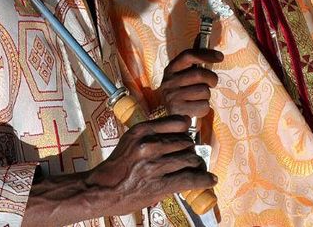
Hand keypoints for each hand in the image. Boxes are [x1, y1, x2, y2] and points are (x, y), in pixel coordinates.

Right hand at [23, 115, 215, 226]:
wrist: (102, 189)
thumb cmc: (116, 166)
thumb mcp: (129, 141)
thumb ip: (150, 134)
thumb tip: (178, 133)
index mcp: (142, 130)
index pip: (178, 123)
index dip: (186, 130)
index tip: (187, 135)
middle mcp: (149, 145)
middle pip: (186, 142)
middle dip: (190, 149)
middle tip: (190, 156)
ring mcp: (155, 165)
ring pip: (190, 159)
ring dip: (196, 164)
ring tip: (197, 168)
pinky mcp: (160, 184)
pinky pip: (190, 178)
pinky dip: (204, 179)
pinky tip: (210, 179)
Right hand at [158, 48, 221, 118]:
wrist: (169, 115)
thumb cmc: (181, 90)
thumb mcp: (183, 73)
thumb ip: (193, 57)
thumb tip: (201, 35)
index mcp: (171, 69)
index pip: (188, 56)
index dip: (205, 54)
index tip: (220, 57)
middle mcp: (169, 81)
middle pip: (199, 74)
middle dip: (211, 78)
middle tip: (213, 82)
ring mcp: (172, 97)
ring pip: (203, 91)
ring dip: (207, 95)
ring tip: (200, 96)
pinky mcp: (178, 111)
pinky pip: (203, 106)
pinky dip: (204, 108)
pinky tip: (197, 107)